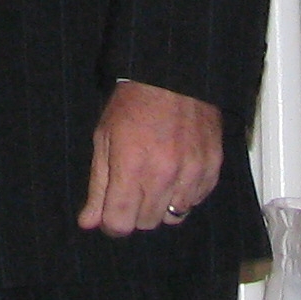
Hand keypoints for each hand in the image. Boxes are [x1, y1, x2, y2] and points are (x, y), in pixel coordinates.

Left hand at [77, 81, 222, 236]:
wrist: (173, 75)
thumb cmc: (133, 103)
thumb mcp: (104, 138)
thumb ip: (98, 185)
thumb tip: (88, 222)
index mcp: (131, 167)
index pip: (120, 223)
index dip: (111, 223)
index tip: (110, 213)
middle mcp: (164, 175)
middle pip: (146, 223)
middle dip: (134, 212)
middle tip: (132, 186)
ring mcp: (191, 173)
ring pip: (173, 217)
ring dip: (161, 205)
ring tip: (155, 178)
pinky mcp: (212, 167)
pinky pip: (196, 201)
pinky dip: (184, 194)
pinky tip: (176, 172)